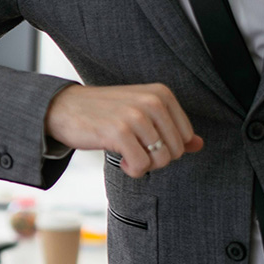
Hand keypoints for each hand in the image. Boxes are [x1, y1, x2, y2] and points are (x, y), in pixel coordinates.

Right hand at [44, 83, 204, 178]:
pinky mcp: (118, 132)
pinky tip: (121, 160)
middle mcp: (152, 101)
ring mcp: (135, 116)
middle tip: (135, 151)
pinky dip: (132, 170)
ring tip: (127, 155)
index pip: (187, 136)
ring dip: (144, 165)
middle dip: (157, 159)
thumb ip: (171, 128)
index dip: (168, 147)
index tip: (146, 142)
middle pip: (176, 150)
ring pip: (161, 159)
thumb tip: (199, 145)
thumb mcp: (141, 113)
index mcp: (161, 93)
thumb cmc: (104, 112)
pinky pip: (141, 166)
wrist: (63, 107)